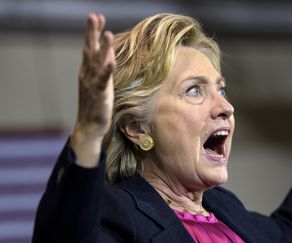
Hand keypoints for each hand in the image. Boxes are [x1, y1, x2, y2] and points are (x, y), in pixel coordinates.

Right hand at [71, 13, 115, 166]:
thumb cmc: (96, 104)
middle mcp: (87, 74)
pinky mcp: (99, 95)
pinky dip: (107, 71)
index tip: (97, 17)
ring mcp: (91, 84)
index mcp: (88, 71)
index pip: (90, 47)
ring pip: (96, 63)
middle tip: (93, 16)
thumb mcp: (101, 82)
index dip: (93, 32)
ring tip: (107, 34)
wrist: (89, 126)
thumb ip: (104, 67)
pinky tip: (111, 61)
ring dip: (102, 49)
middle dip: (92, 33)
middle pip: (89, 50)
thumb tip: (110, 53)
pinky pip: (103, 81)